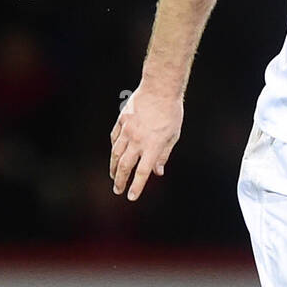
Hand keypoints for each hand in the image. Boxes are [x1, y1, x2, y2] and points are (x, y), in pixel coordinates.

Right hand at [110, 83, 182, 201]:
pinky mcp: (121, 120)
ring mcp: (127, 130)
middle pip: (125, 166)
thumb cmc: (171, 113)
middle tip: (117, 190)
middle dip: (120, 181)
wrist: (160, 89)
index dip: (136, 186)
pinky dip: (114, 148)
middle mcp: (138, 140)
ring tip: (114, 176)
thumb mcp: (173, 136)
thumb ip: (164, 155)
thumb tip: (157, 172)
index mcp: (153, 146)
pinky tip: (114, 155)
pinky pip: (115, 138)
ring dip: (114, 167)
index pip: (142, 172)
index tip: (131, 197)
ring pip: (116, 154)